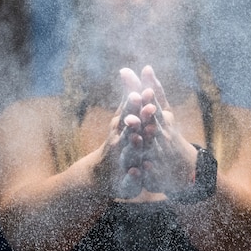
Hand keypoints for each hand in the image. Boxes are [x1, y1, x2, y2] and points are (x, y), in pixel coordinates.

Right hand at [94, 69, 144, 198]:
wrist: (99, 175)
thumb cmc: (115, 141)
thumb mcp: (120, 119)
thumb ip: (127, 98)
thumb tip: (127, 71)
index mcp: (122, 127)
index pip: (130, 111)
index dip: (137, 102)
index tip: (145, 90)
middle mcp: (119, 142)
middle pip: (130, 129)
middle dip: (139, 119)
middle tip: (151, 108)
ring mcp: (121, 161)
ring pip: (128, 152)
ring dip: (134, 145)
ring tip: (139, 137)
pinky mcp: (124, 180)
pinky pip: (128, 178)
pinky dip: (132, 176)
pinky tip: (136, 172)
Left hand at [137, 66, 197, 195]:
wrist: (184, 167)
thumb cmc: (169, 131)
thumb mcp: (165, 111)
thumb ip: (154, 90)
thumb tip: (145, 66)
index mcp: (163, 120)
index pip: (154, 107)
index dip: (148, 100)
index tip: (140, 91)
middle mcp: (162, 136)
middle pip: (152, 128)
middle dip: (143, 122)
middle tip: (128, 117)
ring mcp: (160, 155)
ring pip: (151, 150)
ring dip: (143, 146)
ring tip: (134, 140)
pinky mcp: (156, 173)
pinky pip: (151, 172)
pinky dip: (146, 171)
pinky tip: (140, 168)